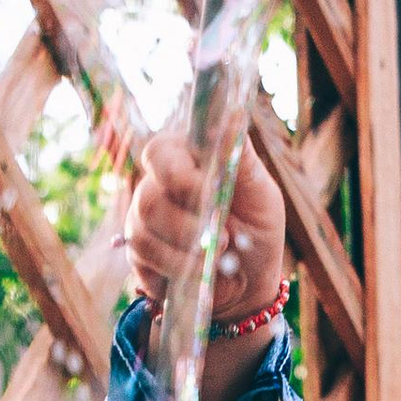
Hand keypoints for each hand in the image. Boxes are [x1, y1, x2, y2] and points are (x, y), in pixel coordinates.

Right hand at [126, 133, 287, 371]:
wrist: (251, 285)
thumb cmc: (257, 231)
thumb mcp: (261, 194)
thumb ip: (242, 158)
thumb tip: (233, 115)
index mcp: (185, 161)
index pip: (158, 152)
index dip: (179, 175)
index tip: (211, 193)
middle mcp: (157, 187)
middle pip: (147, 197)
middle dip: (188, 225)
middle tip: (224, 238)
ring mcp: (143, 221)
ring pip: (141, 231)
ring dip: (184, 251)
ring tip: (216, 258)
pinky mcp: (139, 256)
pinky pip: (142, 260)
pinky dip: (175, 270)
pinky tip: (197, 273)